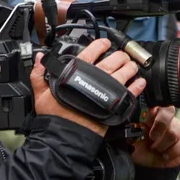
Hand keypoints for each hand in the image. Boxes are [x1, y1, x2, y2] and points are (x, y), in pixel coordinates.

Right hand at [30, 38, 146, 136]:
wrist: (66, 136)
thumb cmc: (55, 116)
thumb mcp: (41, 93)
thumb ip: (40, 74)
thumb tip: (40, 59)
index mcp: (79, 71)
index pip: (92, 50)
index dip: (101, 44)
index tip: (105, 43)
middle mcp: (97, 77)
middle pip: (115, 59)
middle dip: (120, 55)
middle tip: (121, 56)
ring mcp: (109, 89)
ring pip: (126, 71)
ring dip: (131, 66)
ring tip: (132, 66)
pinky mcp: (116, 104)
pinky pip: (132, 91)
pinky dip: (138, 85)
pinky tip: (140, 81)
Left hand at [132, 106, 179, 167]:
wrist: (141, 161)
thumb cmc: (134, 142)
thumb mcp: (126, 129)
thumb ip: (129, 114)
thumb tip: (135, 94)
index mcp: (152, 111)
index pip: (161, 103)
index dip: (156, 113)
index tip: (147, 123)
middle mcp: (167, 117)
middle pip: (169, 116)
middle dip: (157, 132)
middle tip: (150, 139)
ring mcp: (177, 128)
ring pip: (175, 132)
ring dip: (162, 145)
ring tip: (155, 149)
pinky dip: (173, 152)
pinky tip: (165, 155)